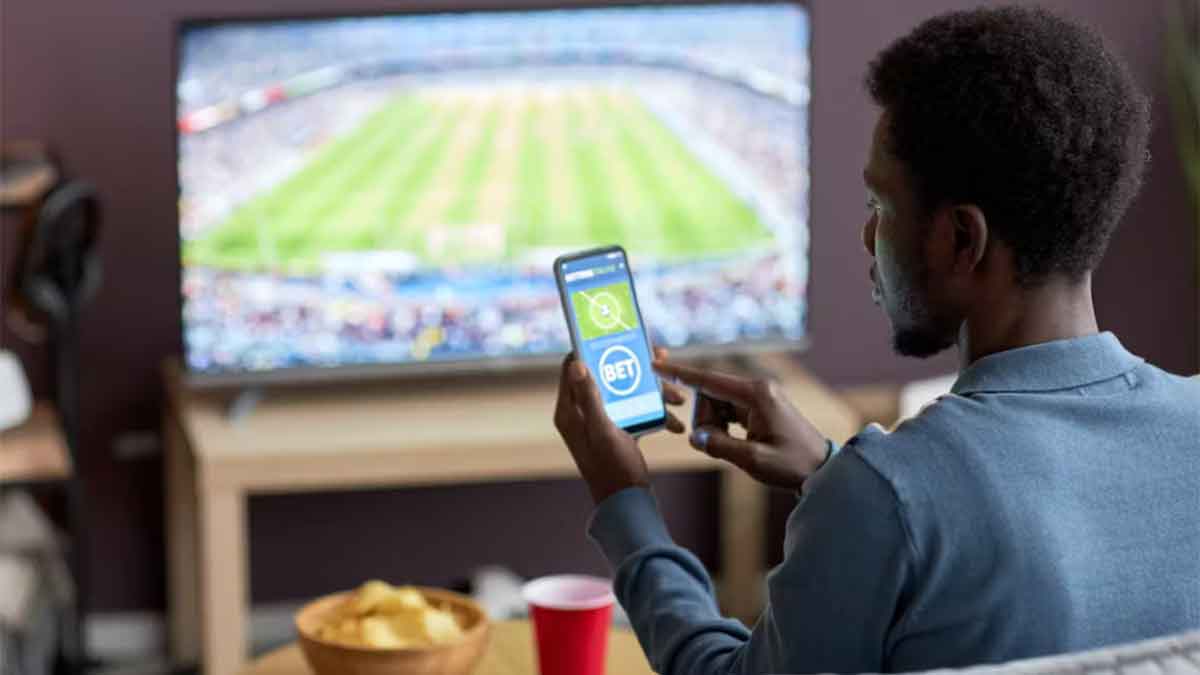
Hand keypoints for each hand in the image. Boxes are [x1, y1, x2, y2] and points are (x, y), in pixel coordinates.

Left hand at [553, 351, 686, 503]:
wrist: (629, 504)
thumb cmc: (612, 471)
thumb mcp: (603, 431)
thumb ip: (590, 398)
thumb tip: (577, 363)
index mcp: (569, 412)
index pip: (574, 367)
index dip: (594, 349)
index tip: (618, 337)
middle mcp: (581, 413)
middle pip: (606, 375)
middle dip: (635, 369)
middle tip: (660, 360)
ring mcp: (600, 421)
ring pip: (626, 391)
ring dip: (653, 392)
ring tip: (677, 398)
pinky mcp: (618, 430)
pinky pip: (636, 409)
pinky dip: (655, 411)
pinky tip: (675, 421)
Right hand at [652, 358, 830, 490]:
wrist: (821, 469)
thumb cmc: (792, 464)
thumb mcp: (753, 460)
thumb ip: (719, 446)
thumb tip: (695, 437)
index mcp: (756, 394)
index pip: (709, 380)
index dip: (681, 374)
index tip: (657, 365)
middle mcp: (757, 389)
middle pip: (709, 394)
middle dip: (704, 419)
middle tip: (715, 446)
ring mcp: (758, 397)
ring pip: (716, 403)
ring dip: (713, 426)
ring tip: (732, 448)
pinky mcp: (758, 407)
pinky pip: (727, 411)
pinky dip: (722, 427)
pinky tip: (733, 443)